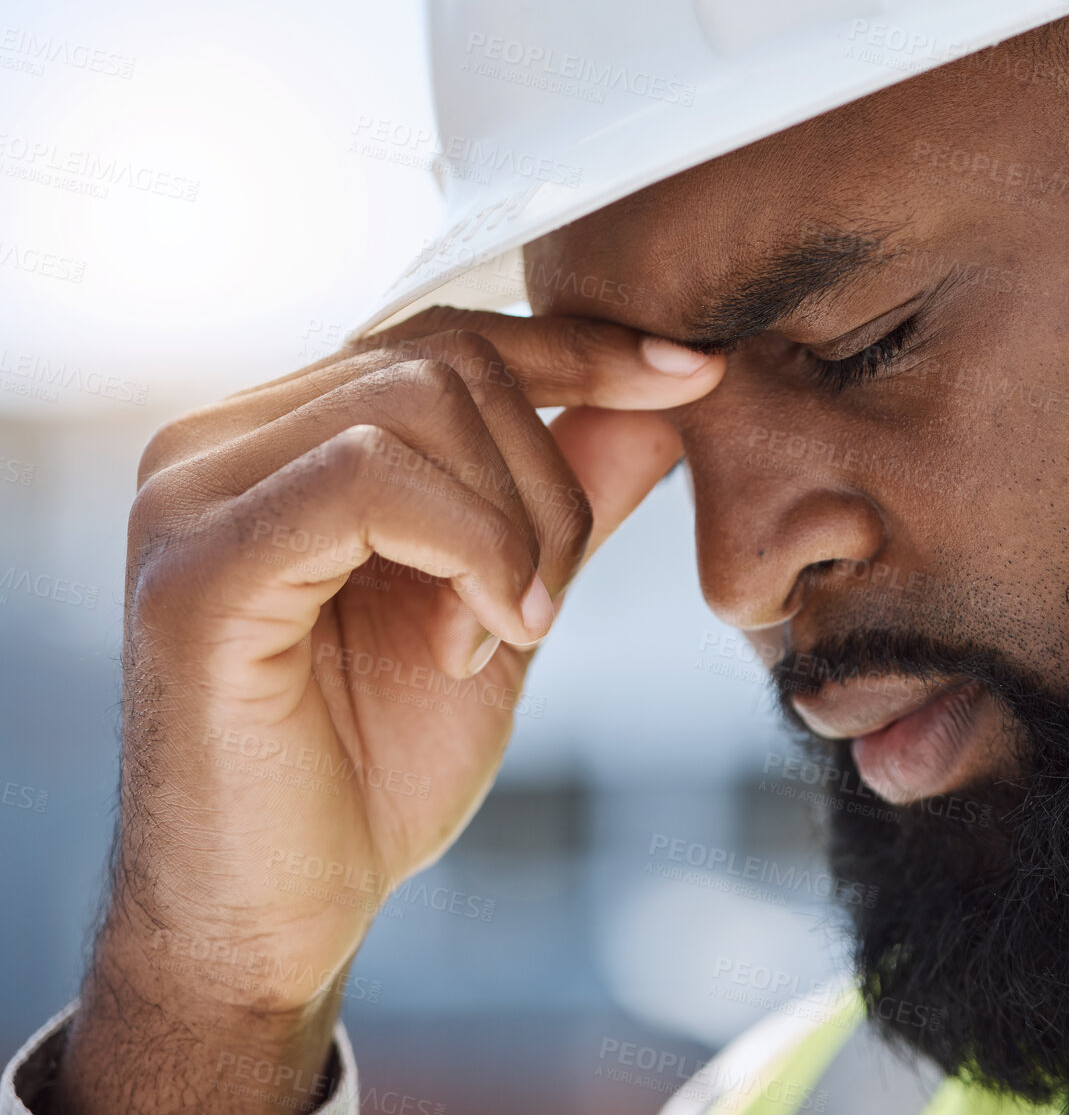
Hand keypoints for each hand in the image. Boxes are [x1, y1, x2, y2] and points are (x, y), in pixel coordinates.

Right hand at [58, 306, 722, 1113]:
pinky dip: (468, 549)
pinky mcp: (197, 568)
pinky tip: (474, 637)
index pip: (446, 338)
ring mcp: (193, 494)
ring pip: (418, 403)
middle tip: (543, 603)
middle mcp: (220, 444)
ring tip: (499, 632)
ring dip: (510, 528)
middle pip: (447, 360)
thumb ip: (570, 496)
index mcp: (282, 441)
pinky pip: (371, 478)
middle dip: (548, 479)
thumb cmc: (377, 766)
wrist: (284, 913)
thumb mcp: (510, 605)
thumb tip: (664, 395)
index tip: (693, 373)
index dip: (580, 348)